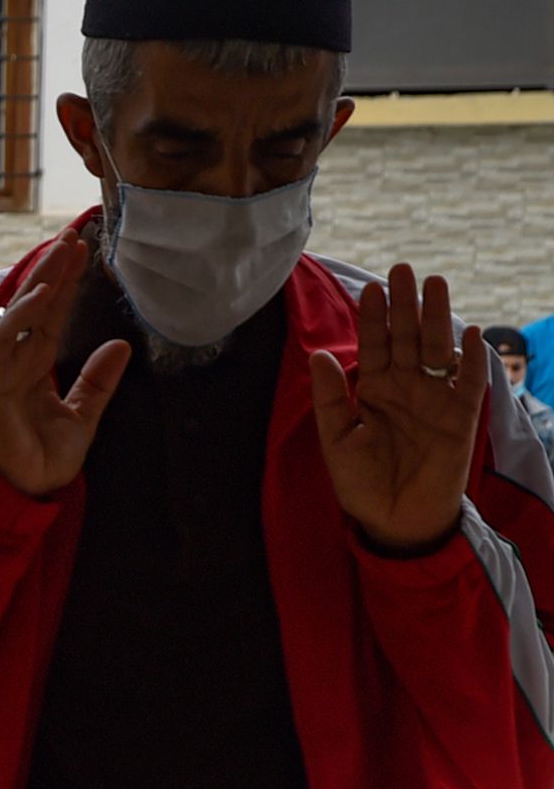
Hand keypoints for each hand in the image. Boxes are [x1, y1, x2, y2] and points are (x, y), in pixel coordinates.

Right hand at [0, 231, 130, 497]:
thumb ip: (98, 382)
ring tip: (61, 252)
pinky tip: (42, 293)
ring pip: (19, 314)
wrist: (24, 491)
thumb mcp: (84, 415)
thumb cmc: (45, 458)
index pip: (50, 315)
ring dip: (39, 281)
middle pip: (34, 306)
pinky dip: (23, 316)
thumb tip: (120, 346)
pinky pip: (7, 342)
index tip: (83, 250)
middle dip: (52, 270)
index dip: (66, 283)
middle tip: (73, 234)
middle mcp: (14, 361)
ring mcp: (0, 371)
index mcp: (33, 366)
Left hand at [312, 264, 493, 551]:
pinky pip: (468, 383)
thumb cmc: (361, 482)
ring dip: (437, 318)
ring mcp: (435, 399)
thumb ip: (330, 398)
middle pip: (407, 337)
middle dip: (404, 305)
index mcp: (374, 390)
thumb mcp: (337, 438)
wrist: (394, 519)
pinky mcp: (460, 417)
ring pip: (437, 350)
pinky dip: (470, 359)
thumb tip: (319, 354)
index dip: (373, 318)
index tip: (370, 288)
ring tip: (434, 284)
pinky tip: (469, 333)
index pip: (374, 345)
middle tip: (402, 269)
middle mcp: (406, 387)